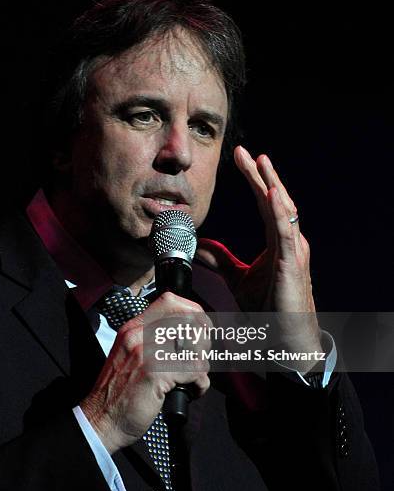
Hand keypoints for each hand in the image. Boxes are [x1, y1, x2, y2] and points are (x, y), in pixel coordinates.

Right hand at [80, 292, 211, 454]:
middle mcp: (139, 335)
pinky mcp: (155, 373)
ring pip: (196, 346)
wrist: (101, 421)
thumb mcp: (130, 355)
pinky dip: (200, 384)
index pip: (171, 301)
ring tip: (190, 380)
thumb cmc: (120, 393)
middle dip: (202, 342)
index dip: (193, 313)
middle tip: (196, 361)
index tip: (198, 331)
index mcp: (133, 328)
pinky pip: (196, 370)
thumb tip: (189, 332)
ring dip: (201, 366)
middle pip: (190, 320)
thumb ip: (152, 339)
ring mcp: (146, 352)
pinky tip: (190, 392)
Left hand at [197, 145, 320, 361]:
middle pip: (274, 200)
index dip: (254, 181)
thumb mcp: (236, 278)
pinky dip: (279, 211)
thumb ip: (219, 259)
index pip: (264, 204)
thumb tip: (197, 243)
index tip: (241, 159)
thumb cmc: (268, 310)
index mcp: (277, 242)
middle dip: (260, 174)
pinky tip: (271, 193)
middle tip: (245, 152)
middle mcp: (288, 241)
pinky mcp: (292, 263)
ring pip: (283, 209)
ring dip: (271, 184)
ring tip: (260, 162)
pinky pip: (286, 232)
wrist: (284, 339)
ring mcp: (293, 250)